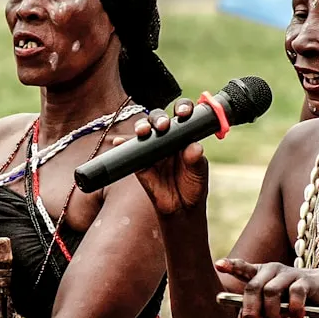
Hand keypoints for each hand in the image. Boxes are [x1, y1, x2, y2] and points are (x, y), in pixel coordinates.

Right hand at [128, 99, 208, 214]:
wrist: (180, 209)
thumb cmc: (193, 186)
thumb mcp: (199, 173)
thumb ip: (196, 160)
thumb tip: (194, 147)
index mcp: (184, 136)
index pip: (183, 115)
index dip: (182, 108)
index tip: (183, 113)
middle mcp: (167, 138)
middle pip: (159, 119)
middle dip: (159, 118)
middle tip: (163, 126)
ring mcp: (152, 149)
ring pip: (144, 131)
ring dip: (142, 127)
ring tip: (143, 132)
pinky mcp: (140, 163)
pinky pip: (130, 151)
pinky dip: (122, 144)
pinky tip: (119, 142)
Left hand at [217, 258, 318, 317]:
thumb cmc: (291, 297)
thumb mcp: (272, 307)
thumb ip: (257, 317)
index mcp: (259, 274)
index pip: (242, 268)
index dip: (231, 265)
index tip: (218, 265)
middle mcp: (271, 270)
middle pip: (253, 288)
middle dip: (249, 313)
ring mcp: (288, 273)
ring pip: (271, 292)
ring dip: (271, 313)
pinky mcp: (305, 280)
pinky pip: (295, 294)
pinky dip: (294, 309)